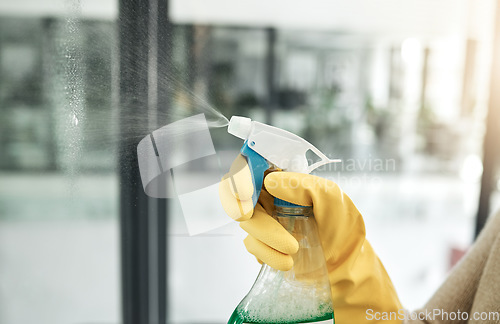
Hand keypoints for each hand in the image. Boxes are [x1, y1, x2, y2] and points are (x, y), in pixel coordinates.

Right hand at [219, 154, 401, 323]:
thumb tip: (269, 181)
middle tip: (246, 215)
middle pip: (239, 194)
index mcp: (281, 176)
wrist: (344, 261)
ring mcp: (262, 218)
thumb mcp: (330, 197)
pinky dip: (267, 253)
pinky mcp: (261, 241)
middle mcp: (268, 194)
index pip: (250, 165)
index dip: (241, 175)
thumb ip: (303, 185)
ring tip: (293, 250)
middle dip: (238, 205)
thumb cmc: (340, 223)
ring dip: (265, 237)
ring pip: (247, 222)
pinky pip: (253, 244)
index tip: (245, 192)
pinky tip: (286, 261)